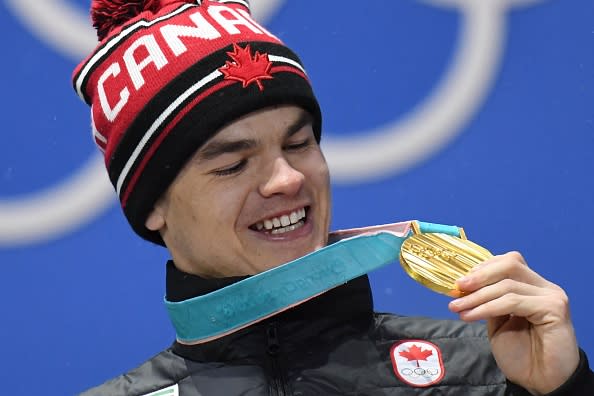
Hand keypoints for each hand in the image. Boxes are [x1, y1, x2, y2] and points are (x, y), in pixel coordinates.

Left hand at [448, 251, 579, 394]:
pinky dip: (487, 307)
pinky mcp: (554, 308)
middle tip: (457, 288)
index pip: (507, 263)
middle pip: (509, 265)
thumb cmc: (521, 354)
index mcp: (532, 286)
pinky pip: (512, 301)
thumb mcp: (497, 322)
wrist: (540, 381)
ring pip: (507, 285)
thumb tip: (464, 285)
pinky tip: (471, 316)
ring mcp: (551, 296)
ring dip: (477, 296)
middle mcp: (544, 287)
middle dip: (479, 275)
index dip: (482, 268)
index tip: (459, 282)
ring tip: (457, 307)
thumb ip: (488, 300)